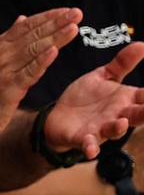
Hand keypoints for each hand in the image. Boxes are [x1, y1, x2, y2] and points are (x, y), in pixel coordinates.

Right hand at [0, 8, 80, 136]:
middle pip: (33, 34)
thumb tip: (22, 19)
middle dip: (56, 23)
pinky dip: (41, 61)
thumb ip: (11, 37)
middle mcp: (2, 52)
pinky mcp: (9, 86)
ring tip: (72, 28)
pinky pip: (29, 72)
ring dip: (55, 38)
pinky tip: (54, 52)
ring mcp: (5, 69)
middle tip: (76, 13)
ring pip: (34, 50)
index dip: (48, 17)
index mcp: (0, 44)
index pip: (28, 25)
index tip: (68, 11)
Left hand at [45, 42, 143, 158]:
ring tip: (121, 123)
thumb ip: (123, 63)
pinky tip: (91, 150)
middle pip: (136, 115)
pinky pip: (88, 144)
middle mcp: (118, 115)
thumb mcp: (104, 76)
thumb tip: (143, 44)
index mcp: (125, 100)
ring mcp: (101, 128)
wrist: (59, 116)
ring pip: (114, 130)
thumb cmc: (86, 97)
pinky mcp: (82, 138)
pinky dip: (90, 147)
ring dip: (118, 128)